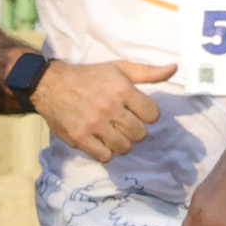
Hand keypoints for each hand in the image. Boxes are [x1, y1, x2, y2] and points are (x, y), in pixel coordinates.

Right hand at [28, 56, 173, 161]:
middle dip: (136, 129)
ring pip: (124, 147)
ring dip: (122, 142)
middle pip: (140, 133)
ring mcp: (94, 124)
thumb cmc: (90, 76)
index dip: (148, 114)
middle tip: (125, 123)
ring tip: (114, 133)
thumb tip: (174, 68)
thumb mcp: (120, 68)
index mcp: (122, 90)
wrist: (51, 85)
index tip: (139, 112)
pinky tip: (102, 141)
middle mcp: (109, 108)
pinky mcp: (79, 138)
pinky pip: (104, 156)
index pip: (152, 114)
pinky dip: (106, 152)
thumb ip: (148, 72)